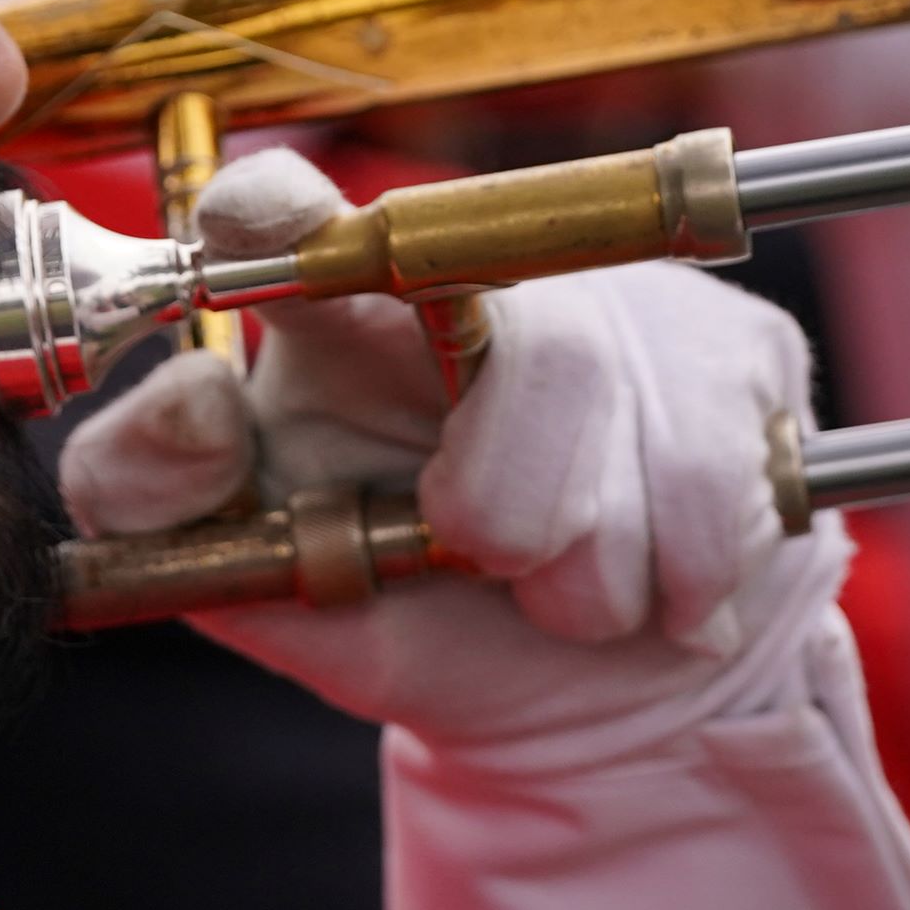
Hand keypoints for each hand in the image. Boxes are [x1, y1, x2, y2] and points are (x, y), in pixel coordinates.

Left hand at [59, 151, 847, 763]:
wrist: (589, 700)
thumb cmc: (409, 618)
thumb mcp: (268, 587)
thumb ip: (172, 509)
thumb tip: (194, 402)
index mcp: (328, 313)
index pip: (275, 208)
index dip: (279, 212)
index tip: (281, 244)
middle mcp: (472, 272)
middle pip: (505, 336)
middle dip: (499, 497)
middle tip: (480, 551)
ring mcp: (621, 298)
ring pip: (600, 397)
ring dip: (584, 560)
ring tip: (562, 585)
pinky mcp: (737, 350)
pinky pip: (708, 463)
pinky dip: (679, 567)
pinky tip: (654, 578)